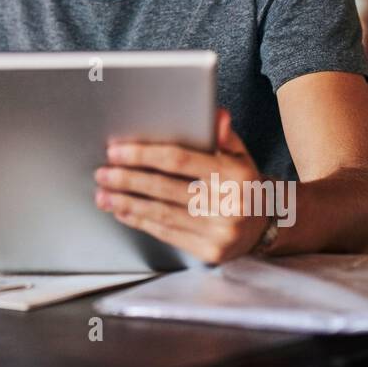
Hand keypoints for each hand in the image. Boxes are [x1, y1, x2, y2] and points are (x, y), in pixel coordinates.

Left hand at [94, 109, 269, 264]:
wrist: (265, 225)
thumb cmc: (242, 183)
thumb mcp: (240, 155)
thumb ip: (223, 135)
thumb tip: (216, 114)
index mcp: (235, 175)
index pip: (179, 160)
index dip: (143, 155)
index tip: (116, 151)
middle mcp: (229, 205)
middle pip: (164, 188)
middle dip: (127, 179)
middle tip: (102, 172)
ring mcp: (219, 232)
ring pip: (161, 214)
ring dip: (126, 203)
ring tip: (103, 194)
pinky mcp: (209, 252)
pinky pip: (166, 233)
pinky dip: (140, 221)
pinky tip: (123, 211)